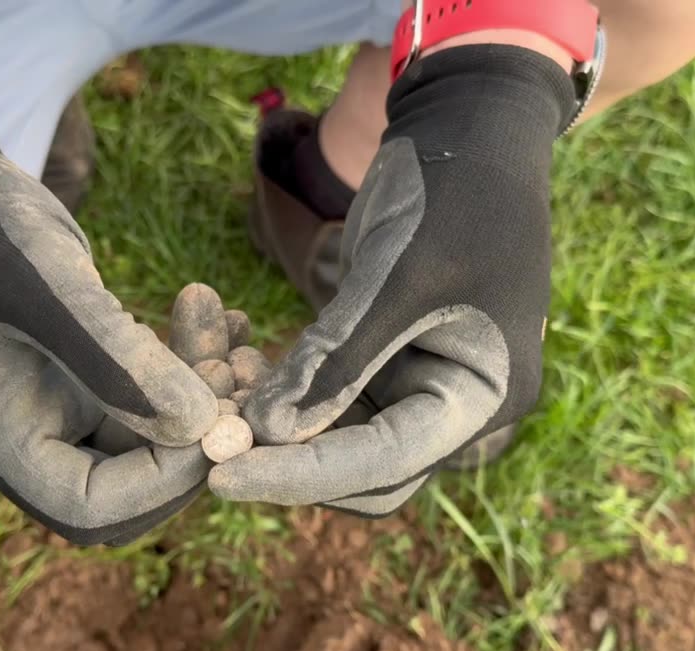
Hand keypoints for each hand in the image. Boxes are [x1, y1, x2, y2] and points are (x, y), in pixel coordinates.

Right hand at [0, 76, 217, 545]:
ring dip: (200, 399)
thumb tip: (203, 427)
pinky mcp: (70, 379)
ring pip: (142, 440)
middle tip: (240, 379)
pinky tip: (225, 323)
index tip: (219, 423)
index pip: (87, 508)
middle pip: (123, 489)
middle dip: (190, 442)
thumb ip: (119, 362)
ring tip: (241, 339)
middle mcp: (13, 441)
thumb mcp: (48, 286)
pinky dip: (186, 369)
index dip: (161, 479)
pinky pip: (141, 398)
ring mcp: (42, 412)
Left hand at [210, 46, 576, 515]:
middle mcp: (455, 405)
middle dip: (290, 463)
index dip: (301, 475)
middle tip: (210, 453)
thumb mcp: (395, 277)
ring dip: (276, 426)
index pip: (385, 462)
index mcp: (484, 397)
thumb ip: (335, 360)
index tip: (222, 477)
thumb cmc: (451, 195)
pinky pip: (327, 393)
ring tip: (213, 400)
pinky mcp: (385, 357)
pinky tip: (232, 366)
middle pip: (364, 471)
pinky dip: (283, 387)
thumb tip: (264, 433)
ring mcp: (420, 382)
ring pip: (338, 437)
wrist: (467, 128)